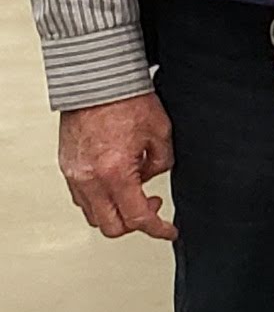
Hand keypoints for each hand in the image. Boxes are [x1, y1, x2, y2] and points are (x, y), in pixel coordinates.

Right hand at [57, 93, 176, 241]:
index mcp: (114, 172)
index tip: (169, 230)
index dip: (158, 228)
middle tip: (152, 206)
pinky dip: (101, 198)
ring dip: (116, 211)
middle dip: (135, 224)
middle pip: (111, 226)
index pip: (137, 217)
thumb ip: (162, 162)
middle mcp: (89, 179)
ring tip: (135, 190)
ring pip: (94, 214)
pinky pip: (82, 197)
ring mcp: (73, 174)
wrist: (97, 81)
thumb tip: (154, 176)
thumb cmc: (126, 100)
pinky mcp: (66, 166)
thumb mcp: (160, 133)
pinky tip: (117, 181)